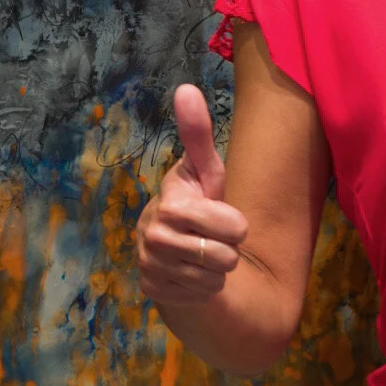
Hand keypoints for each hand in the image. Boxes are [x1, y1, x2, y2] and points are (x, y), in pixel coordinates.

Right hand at [135, 85, 249, 305]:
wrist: (170, 242)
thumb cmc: (196, 199)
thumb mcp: (204, 170)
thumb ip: (198, 134)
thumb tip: (187, 87)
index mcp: (169, 203)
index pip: (233, 227)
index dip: (236, 224)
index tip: (221, 214)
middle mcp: (153, 235)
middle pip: (226, 258)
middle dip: (227, 249)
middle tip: (212, 237)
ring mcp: (150, 265)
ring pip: (214, 280)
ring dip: (215, 270)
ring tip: (200, 253)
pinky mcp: (151, 290)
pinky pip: (200, 298)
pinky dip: (201, 288)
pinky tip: (189, 272)